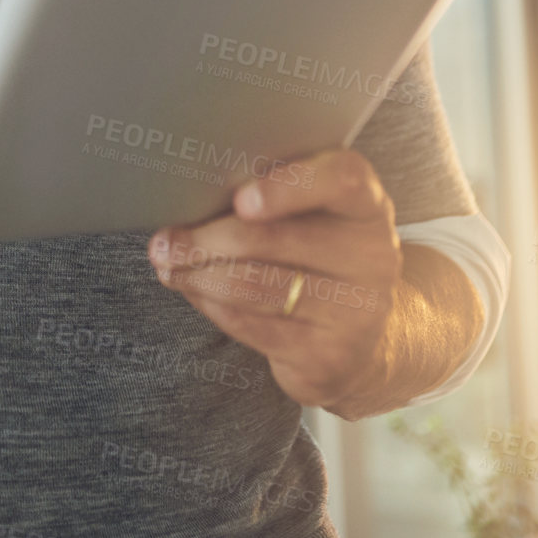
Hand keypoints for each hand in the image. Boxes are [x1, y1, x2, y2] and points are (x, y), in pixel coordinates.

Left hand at [146, 148, 402, 409]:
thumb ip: (274, 194)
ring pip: (253, 285)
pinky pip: (250, 325)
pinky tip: (193, 291)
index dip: (290, 186)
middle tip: (164, 241)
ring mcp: (356, 312)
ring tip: (167, 264)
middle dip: (206, 239)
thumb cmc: (319, 256)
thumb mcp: (316, 216)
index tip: (241, 199)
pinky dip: (210, 304)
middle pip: (274, 239)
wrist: (362, 340)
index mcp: (368, 205)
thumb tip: (192, 192)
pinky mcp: (328, 358)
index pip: (343, 179)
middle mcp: (373, 257)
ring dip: (197, 274)